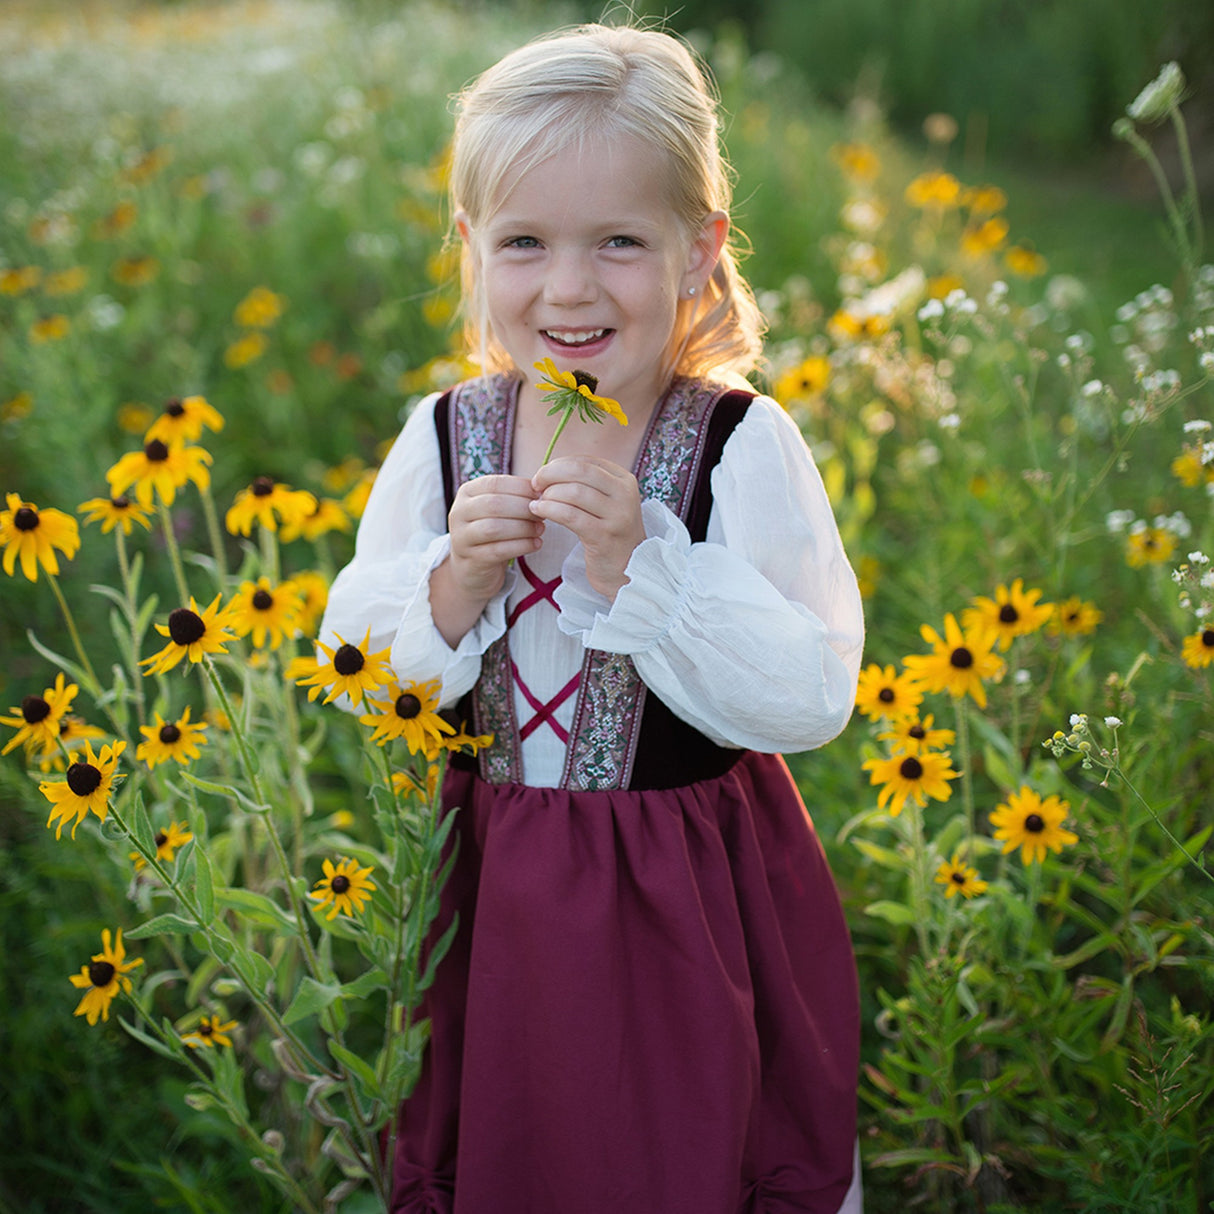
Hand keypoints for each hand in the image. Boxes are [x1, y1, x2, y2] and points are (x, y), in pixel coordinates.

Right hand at [432, 474, 540, 645]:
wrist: (473, 567)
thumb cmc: (492, 531)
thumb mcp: (498, 509)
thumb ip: (515, 497)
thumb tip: (544, 490)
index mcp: (466, 492)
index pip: (495, 483)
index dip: (521, 488)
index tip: (541, 495)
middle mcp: (459, 512)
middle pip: (494, 505)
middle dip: (523, 509)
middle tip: (543, 514)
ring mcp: (461, 537)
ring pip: (494, 528)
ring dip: (523, 528)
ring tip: (541, 529)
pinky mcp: (471, 559)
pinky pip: (498, 550)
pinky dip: (521, 546)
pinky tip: (536, 544)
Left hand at [531, 456, 644, 600]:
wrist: (627, 570)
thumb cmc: (608, 534)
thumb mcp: (605, 503)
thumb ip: (584, 484)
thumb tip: (548, 469)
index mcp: (624, 480)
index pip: (585, 461)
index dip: (558, 465)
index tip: (542, 476)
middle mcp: (625, 494)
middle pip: (579, 471)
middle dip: (550, 474)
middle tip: (535, 485)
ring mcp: (617, 516)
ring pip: (573, 492)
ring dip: (548, 495)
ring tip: (537, 503)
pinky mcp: (604, 536)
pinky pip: (570, 515)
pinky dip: (549, 510)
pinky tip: (538, 512)